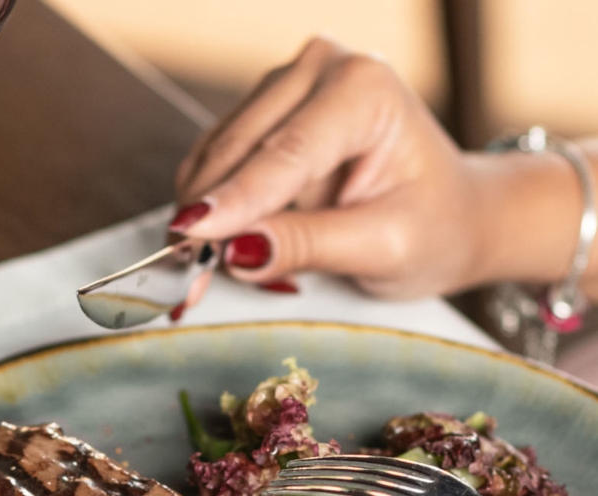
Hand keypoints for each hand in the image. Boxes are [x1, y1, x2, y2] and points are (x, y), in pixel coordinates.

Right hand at [170, 37, 484, 304]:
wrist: (453, 217)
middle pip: (241, 149)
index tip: (190, 236)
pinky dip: (217, 206)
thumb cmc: (435, 228)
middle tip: (191, 279)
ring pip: (220, 154)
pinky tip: (230, 241)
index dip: (236, 201)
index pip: (286, 153)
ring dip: (212, 215)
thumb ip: (310, 245)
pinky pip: (221, 160)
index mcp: (365, 89)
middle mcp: (324, 69)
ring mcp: (291, 84)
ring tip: (221, 268)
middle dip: (213, 217)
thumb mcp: (384, 247)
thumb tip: (238, 250)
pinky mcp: (269, 111)